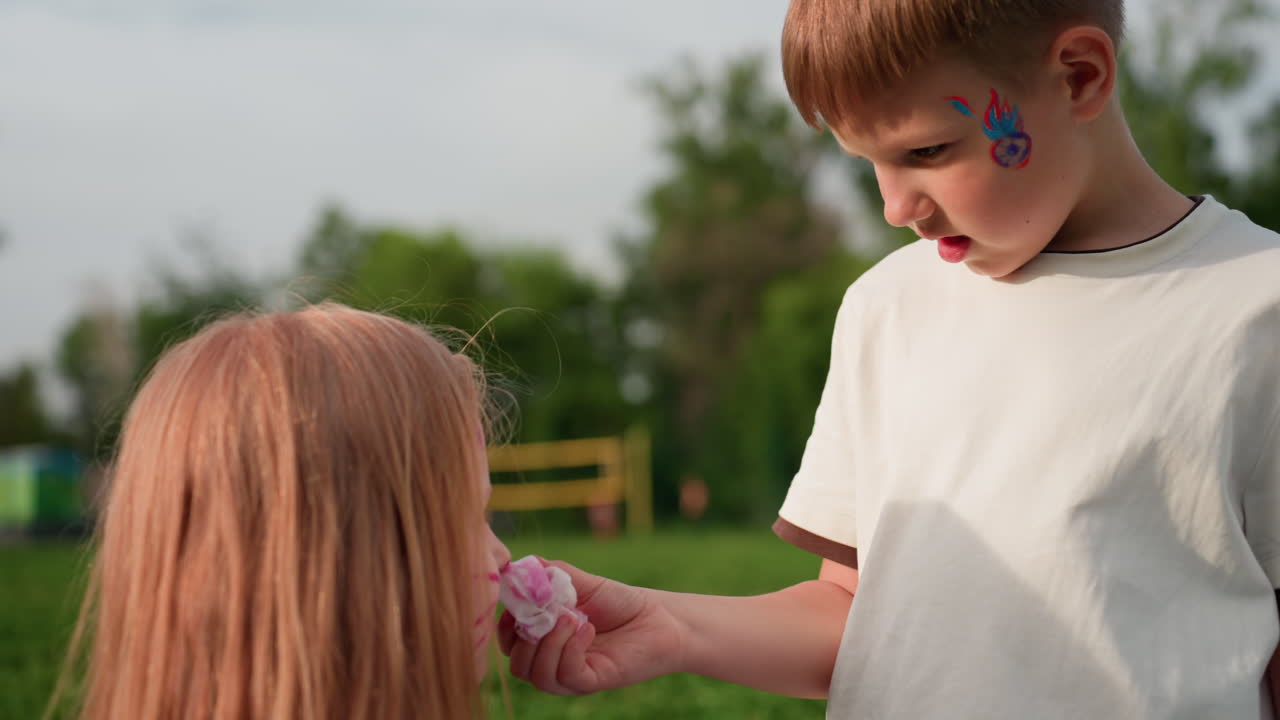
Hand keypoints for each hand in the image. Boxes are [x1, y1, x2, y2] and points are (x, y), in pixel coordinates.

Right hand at [499, 558, 683, 694]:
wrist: (658, 617)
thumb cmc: (619, 601)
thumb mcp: (579, 581)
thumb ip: (547, 574)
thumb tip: (516, 565)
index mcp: (545, 639)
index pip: (509, 643)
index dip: (505, 626)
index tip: (516, 604)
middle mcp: (554, 660)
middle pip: (518, 665)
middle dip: (524, 637)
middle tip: (547, 611)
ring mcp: (571, 674)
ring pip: (537, 674)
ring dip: (549, 643)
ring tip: (572, 617)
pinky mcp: (591, 682)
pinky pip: (566, 675)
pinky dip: (571, 649)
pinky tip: (587, 629)